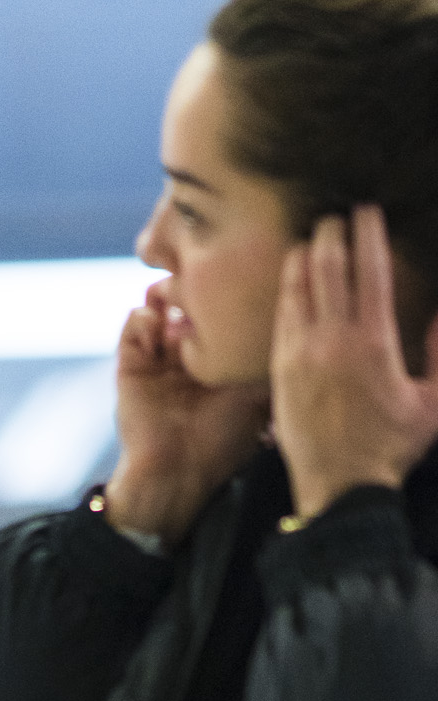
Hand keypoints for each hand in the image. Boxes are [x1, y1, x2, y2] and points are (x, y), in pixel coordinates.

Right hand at [100, 283, 266, 544]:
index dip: (230, 292)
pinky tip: (155, 319)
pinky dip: (141, 316)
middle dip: (197, 284)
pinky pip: (132, 328)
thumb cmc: (224, 442)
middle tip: (208, 273)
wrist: (179, 475)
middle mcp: (186, 358)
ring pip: (159, 308)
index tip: (245, 276)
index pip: (222, 314)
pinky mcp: (130, 369)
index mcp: (215, 362)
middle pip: (189, 303)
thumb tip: (309, 322)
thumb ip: (274, 360)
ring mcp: (156, 361)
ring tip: (176, 290)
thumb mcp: (262, 394)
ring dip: (166, 292)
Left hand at [272, 205, 437, 525]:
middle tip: (335, 216)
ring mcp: (299, 354)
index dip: (366, 231)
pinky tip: (291, 278)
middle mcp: (331, 339)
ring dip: (303, 255)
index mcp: (373, 341)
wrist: (339, 489)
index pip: (368, 268)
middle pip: (326, 266)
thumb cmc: (391, 447)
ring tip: (311, 238)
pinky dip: (286, 290)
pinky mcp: (278, 371)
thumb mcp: (434, 401)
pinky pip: (280, 317)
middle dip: (330, 232)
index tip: (366, 210)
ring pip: (296, 287)